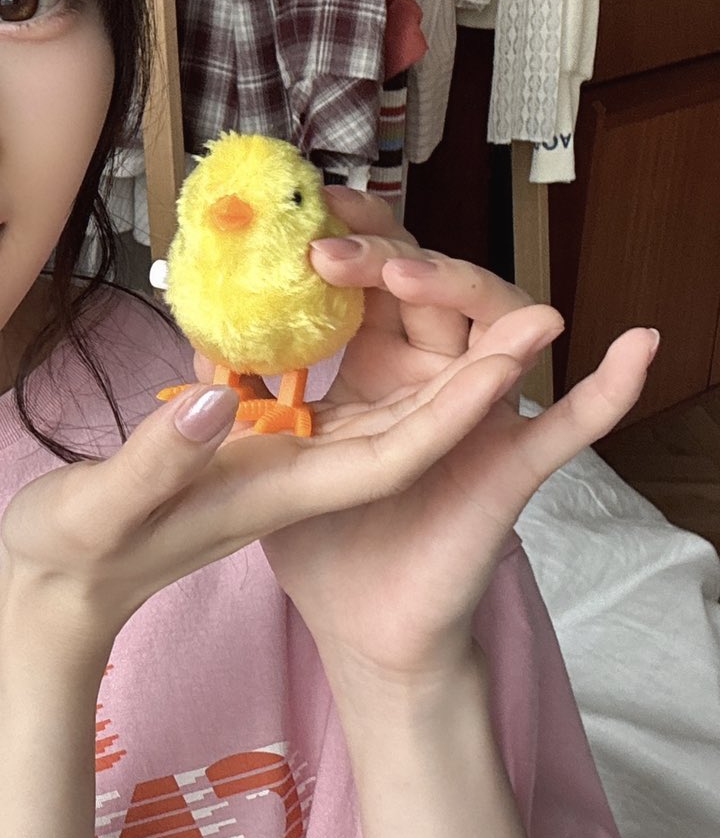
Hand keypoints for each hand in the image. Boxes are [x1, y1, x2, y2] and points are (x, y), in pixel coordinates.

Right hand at [0, 187, 653, 655]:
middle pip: (404, 417)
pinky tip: (321, 293)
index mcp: (279, 491)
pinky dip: (330, 340)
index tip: (517, 347)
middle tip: (500, 284)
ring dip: (400, 334)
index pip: (398, 451)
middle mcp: (294, 475)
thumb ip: (162, 456)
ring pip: (366, 397)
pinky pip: (312, 388)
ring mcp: (274, 461)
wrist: (52, 594)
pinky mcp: (245, 445)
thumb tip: (221, 391)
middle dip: (455, 353)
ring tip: (418, 258)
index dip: (462, 402)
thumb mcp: (104, 507)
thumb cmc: (71, 557)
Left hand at [250, 185, 658, 686]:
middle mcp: (435, 384)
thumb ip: (238, 396)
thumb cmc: (320, 545)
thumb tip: (201, 333)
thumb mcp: (265, 459)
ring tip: (411, 273)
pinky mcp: (509, 471)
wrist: (358, 631)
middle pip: (436, 292)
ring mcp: (479, 424)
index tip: (311, 206)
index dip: (356, 238)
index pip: (380, 282)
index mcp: (381, 371)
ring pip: (499, 337)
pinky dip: (607, 390)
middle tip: (335, 233)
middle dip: (392, 250)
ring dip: (471, 292)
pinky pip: (568, 427)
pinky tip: (636, 346)